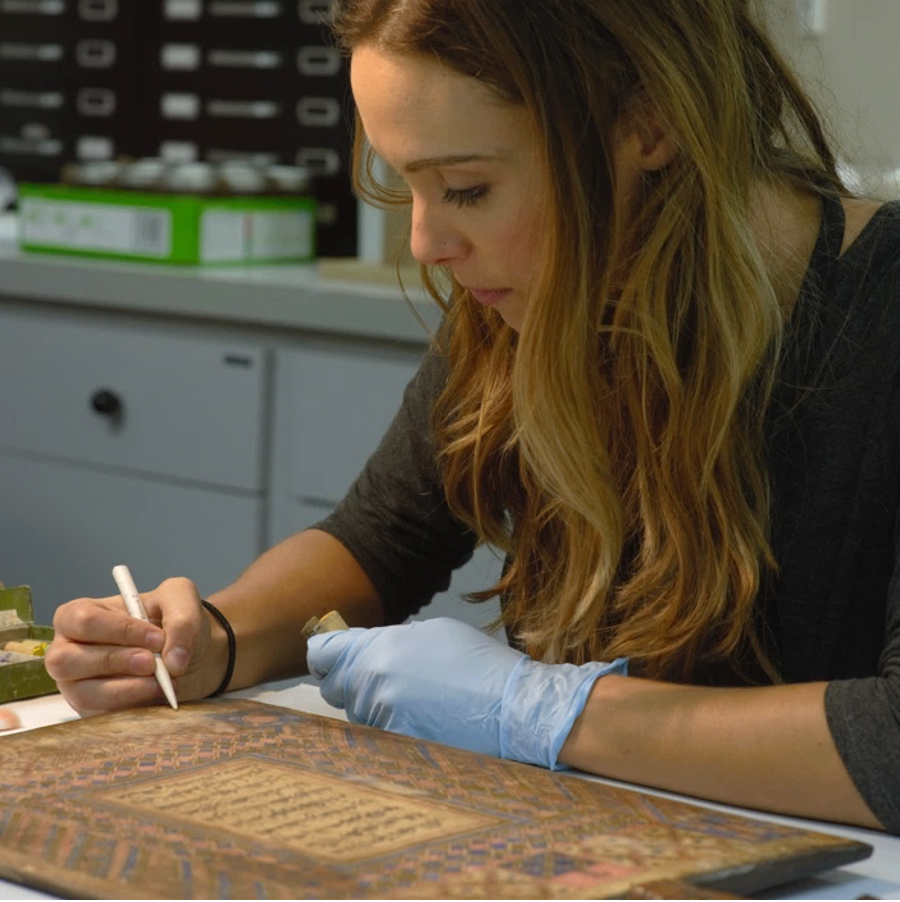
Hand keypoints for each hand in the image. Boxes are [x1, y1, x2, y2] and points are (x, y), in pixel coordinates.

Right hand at [45, 577, 216, 715]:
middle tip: (152, 663)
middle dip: (114, 662)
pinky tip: (156, 695)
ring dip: (127, 690)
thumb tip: (174, 661)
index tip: (157, 638)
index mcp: (79, 614)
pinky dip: (133, 708)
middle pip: (67, 660)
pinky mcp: (91, 711)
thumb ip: (181, 619)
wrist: (187, 653)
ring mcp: (76, 684)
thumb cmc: (172, 620)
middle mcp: (68, 650)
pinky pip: (101, 717)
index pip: (84, 621)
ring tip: (161, 682)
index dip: (120, 630)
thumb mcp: (181, 599)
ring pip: (83, 694)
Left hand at [307, 617, 626, 767]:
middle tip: (383, 683)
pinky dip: (390, 730)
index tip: (332, 661)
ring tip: (413, 702)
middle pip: (335, 688)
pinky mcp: (396, 745)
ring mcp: (383, 716)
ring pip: (356, 714)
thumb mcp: (433, 633)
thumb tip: (364, 649)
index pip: (323, 654)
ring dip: (372, 707)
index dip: (326, 657)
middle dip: (350, 684)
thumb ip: (390, 641)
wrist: (513, 708)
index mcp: (380, 647)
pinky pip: (377, 736)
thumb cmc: (479, 664)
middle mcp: (373, 681)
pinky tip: (420, 721)